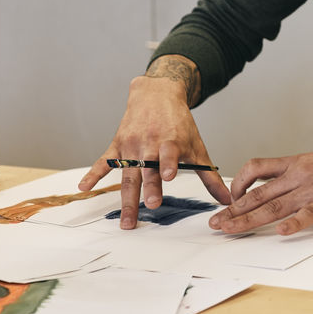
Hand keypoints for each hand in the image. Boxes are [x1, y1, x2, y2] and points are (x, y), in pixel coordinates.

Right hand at [79, 73, 231, 228]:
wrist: (157, 94)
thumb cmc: (179, 123)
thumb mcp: (197, 146)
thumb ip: (209, 175)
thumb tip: (228, 200)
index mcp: (170, 140)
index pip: (170, 153)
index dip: (169, 163)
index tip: (169, 175)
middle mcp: (149, 143)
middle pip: (148, 168)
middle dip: (149, 186)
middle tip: (151, 205)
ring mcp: (131, 145)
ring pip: (128, 174)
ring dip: (127, 197)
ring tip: (127, 219)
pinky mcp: (117, 145)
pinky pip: (103, 162)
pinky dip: (93, 174)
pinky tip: (84, 187)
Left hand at [208, 138, 312, 235]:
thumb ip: (298, 172)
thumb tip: (279, 185)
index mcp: (295, 163)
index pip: (256, 169)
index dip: (237, 184)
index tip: (227, 199)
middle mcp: (300, 175)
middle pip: (259, 193)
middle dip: (234, 209)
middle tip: (216, 222)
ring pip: (275, 205)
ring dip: (250, 220)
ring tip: (231, 230)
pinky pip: (309, 213)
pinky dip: (294, 224)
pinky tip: (281, 233)